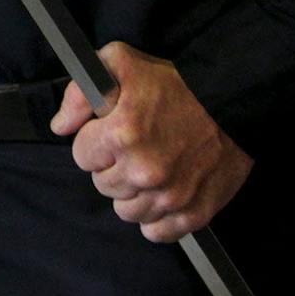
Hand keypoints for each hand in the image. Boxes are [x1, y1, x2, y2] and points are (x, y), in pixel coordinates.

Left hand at [50, 42, 253, 243]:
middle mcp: (144, 170)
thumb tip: (61, 125)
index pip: (82, 156)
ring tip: (151, 168)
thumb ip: (80, 92)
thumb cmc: (176, 83)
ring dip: (133, 193)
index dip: (95, 142)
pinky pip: (156, 232)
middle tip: (134, 148)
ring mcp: (170, 196)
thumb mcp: (121, 63)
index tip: (112, 133)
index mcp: (123, 134)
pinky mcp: (193, 213)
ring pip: (126, 211)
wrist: (234, 101)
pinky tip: (164, 193)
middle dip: (112, 167)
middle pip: (102, 185)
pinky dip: (157, 217)